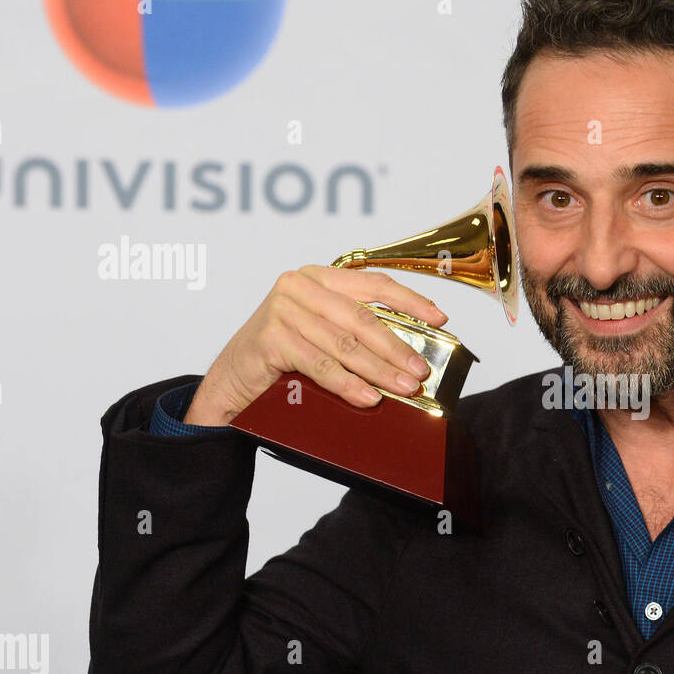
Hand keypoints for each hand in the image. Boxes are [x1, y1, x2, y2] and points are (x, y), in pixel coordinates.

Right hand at [184, 265, 447, 426]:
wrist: (233, 380)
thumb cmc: (284, 358)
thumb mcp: (322, 334)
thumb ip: (356, 331)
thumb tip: (411, 352)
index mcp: (318, 277)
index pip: (373, 283)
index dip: (410, 300)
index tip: (440, 319)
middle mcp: (299, 287)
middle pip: (362, 317)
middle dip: (397, 347)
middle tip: (421, 370)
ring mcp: (282, 310)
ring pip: (344, 344)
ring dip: (379, 370)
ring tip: (404, 387)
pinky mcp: (270, 338)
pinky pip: (320, 364)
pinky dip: (348, 383)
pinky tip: (369, 397)